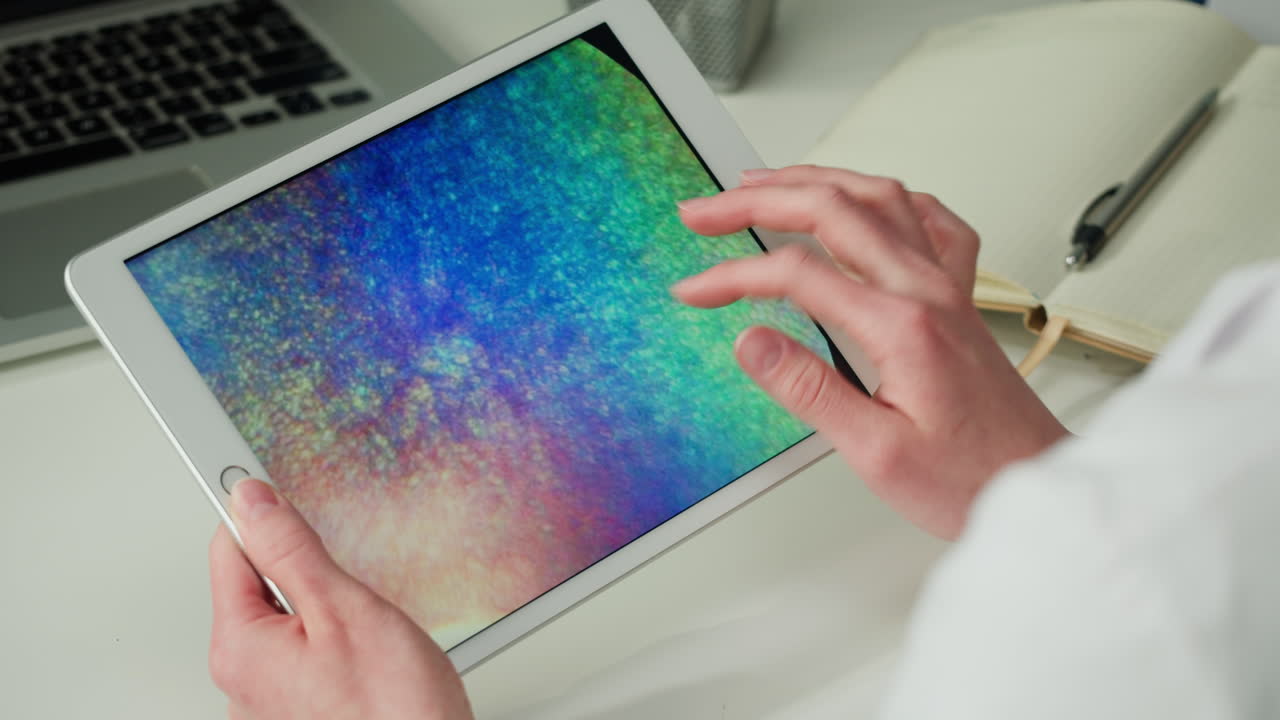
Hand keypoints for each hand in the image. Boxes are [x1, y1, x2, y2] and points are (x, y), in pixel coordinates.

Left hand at [208, 478, 473, 719]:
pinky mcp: (300, 707)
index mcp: (241, 646)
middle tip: (349, 580)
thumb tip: (251, 500)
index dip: (260, 513)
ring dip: (326, 606)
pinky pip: (305, 651)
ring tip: (368, 629)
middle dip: (305, 569)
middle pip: (258, 583)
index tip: (273, 481)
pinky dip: (335, 638)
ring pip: (288, 618)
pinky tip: (368, 653)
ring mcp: (269, 698)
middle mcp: (242, 677)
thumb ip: (292, 549)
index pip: (230, 549)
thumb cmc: (393, 710)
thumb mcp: (345, 609)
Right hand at [673, 165, 1067, 538]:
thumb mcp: (876, 452)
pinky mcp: (961, 298)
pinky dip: (888, 197)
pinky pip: (931, 221)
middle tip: (706, 210)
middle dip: (758, 200)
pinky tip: (868, 198)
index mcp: (901, 325)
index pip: (798, 274)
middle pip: (834, 210)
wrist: (1038, 482)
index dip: (734, 276)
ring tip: (764, 182)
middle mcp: (927, 291)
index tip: (695, 290)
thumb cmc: (969, 478)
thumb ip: (810, 390)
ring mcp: (949, 287)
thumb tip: (751, 341)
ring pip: (880, 197)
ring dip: (815, 180)